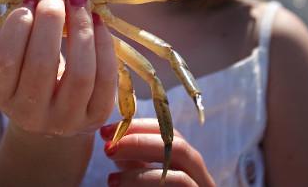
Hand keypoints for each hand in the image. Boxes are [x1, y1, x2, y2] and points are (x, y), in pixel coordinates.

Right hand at [0, 0, 116, 137]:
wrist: (56, 112)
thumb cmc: (32, 72)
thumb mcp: (20, 57)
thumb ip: (24, 31)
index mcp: (2, 97)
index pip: (6, 62)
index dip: (17, 27)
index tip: (29, 0)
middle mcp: (30, 114)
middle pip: (42, 66)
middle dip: (51, 22)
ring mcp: (65, 120)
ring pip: (80, 73)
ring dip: (81, 29)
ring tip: (79, 1)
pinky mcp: (96, 117)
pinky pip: (106, 79)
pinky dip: (104, 45)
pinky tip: (97, 21)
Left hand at [100, 119, 215, 186]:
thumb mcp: (143, 179)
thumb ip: (134, 161)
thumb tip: (112, 137)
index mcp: (184, 161)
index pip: (167, 131)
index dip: (136, 126)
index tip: (105, 131)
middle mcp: (198, 171)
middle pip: (175, 140)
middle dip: (138, 138)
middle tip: (107, 145)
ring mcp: (202, 184)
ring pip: (179, 159)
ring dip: (141, 161)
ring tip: (110, 174)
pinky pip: (180, 182)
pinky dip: (148, 180)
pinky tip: (119, 185)